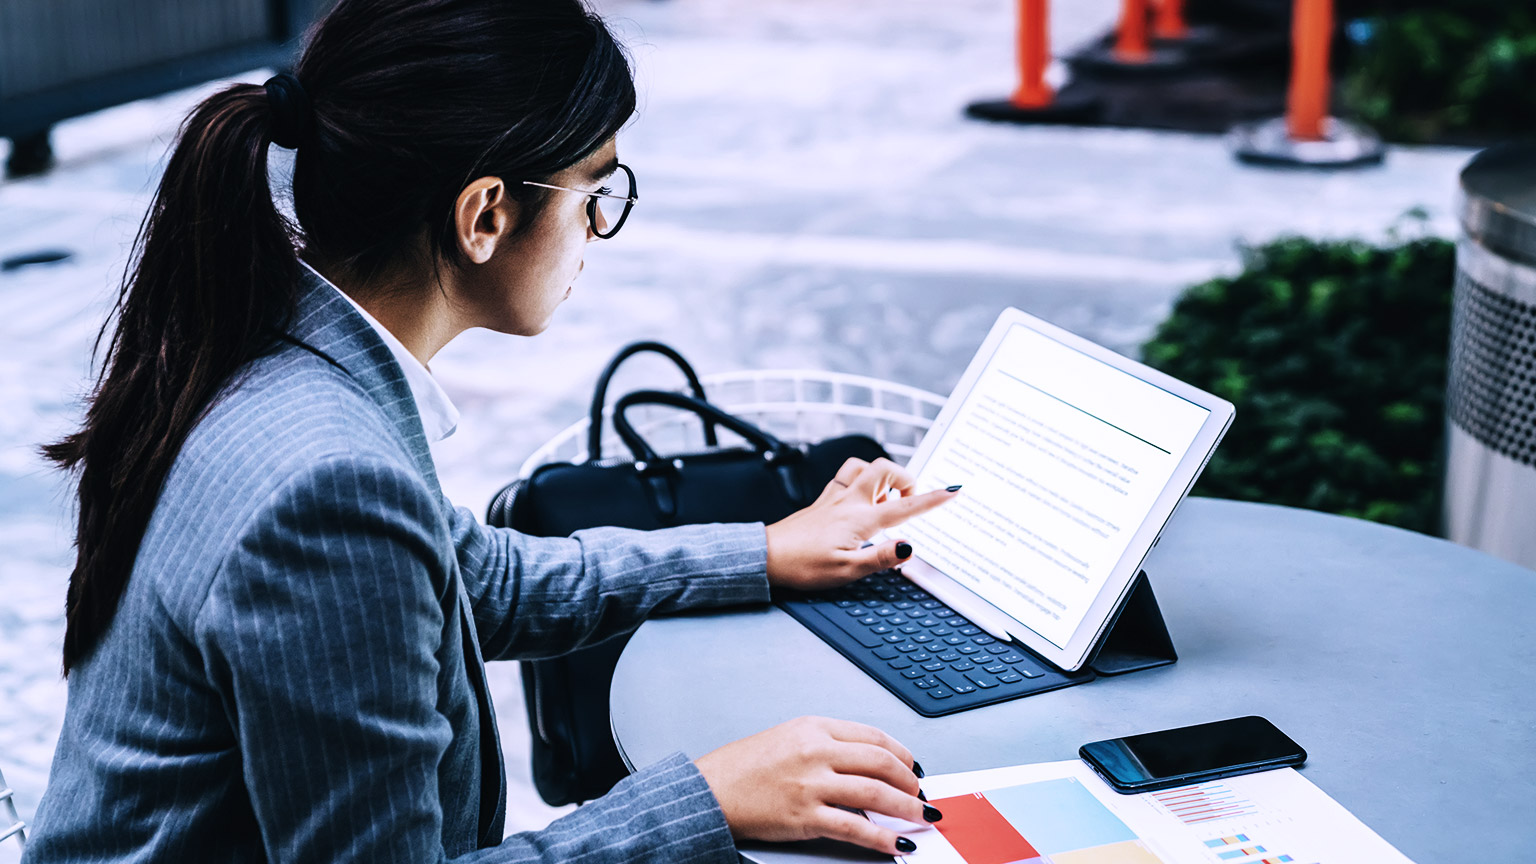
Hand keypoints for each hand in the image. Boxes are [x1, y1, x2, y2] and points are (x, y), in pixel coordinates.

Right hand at [694, 716, 932, 854]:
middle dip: (910, 781)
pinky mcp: (805, 817)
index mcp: (814, 727)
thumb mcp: (789, 737)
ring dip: (907, 808)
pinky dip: (883, 838)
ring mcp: (811, 784)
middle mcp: (815, 751)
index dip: (902, 754)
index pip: (873, 736)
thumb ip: (827, 745)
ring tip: (922, 817)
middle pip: (881, 762)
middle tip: (921, 794)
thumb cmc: (744, 766)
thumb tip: (868, 764)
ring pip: (875, 794)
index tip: (913, 767)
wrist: (711, 789)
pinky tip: (898, 843)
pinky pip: (855, 828)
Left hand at [765, 457, 959, 590]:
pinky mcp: (821, 501)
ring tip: (885, 499)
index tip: (953, 490)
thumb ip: (880, 559)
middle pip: (883, 468)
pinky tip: (859, 500)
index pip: (904, 507)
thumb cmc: (803, 566)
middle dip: (904, 478)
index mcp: (860, 520)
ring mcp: (833, 498)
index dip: (932, 499)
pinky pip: (845, 477)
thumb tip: (909, 547)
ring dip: (879, 476)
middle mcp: (848, 502)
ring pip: (861, 467)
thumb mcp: (846, 571)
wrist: (766, 556)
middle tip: (908, 500)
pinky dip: (859, 481)